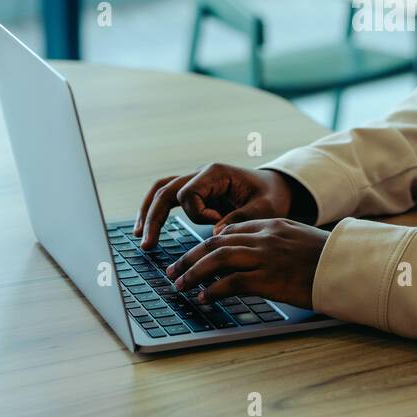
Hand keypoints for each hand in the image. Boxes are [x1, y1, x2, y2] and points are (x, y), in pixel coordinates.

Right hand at [134, 163, 314, 249]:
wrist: (276, 188)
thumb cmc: (271, 196)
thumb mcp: (265, 209)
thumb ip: (241, 217)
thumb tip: (215, 232)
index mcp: (217, 173)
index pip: (189, 193)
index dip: (198, 213)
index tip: (218, 222)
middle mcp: (202, 174)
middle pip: (166, 189)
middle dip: (154, 217)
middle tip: (147, 243)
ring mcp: (196, 181)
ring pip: (162, 191)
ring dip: (148, 213)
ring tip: (140, 238)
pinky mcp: (196, 192)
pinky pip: (168, 198)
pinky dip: (155, 211)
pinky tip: (147, 231)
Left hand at [164, 218, 329, 309]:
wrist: (347, 266)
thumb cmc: (328, 258)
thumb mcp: (300, 239)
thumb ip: (276, 242)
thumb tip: (255, 256)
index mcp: (272, 225)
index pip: (230, 230)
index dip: (207, 244)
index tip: (195, 256)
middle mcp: (265, 237)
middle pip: (216, 243)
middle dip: (191, 257)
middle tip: (174, 270)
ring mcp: (266, 257)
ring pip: (218, 259)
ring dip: (194, 272)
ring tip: (180, 285)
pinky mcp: (269, 278)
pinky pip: (231, 282)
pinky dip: (213, 290)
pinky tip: (204, 297)